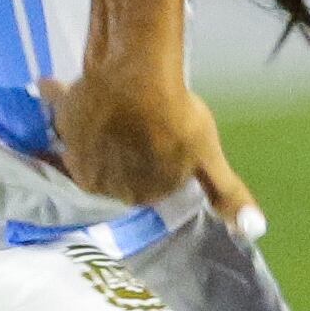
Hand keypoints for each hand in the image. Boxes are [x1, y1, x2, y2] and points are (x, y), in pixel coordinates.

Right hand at [41, 60, 264, 237]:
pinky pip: (62, 113)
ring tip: (109, 106)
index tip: (158, 144)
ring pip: (86, 141)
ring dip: (93, 128)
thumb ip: (226, 195)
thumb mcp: (208, 158)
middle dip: (121, 149)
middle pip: (112, 166)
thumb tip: (254, 230)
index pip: (141, 187)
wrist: (136, 80)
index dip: (151, 164)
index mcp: (132, 194)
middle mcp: (98, 181)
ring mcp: (76, 150)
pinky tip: (54, 86)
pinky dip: (59, 99)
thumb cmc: (176, 120)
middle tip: (136, 124)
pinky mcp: (62, 120)